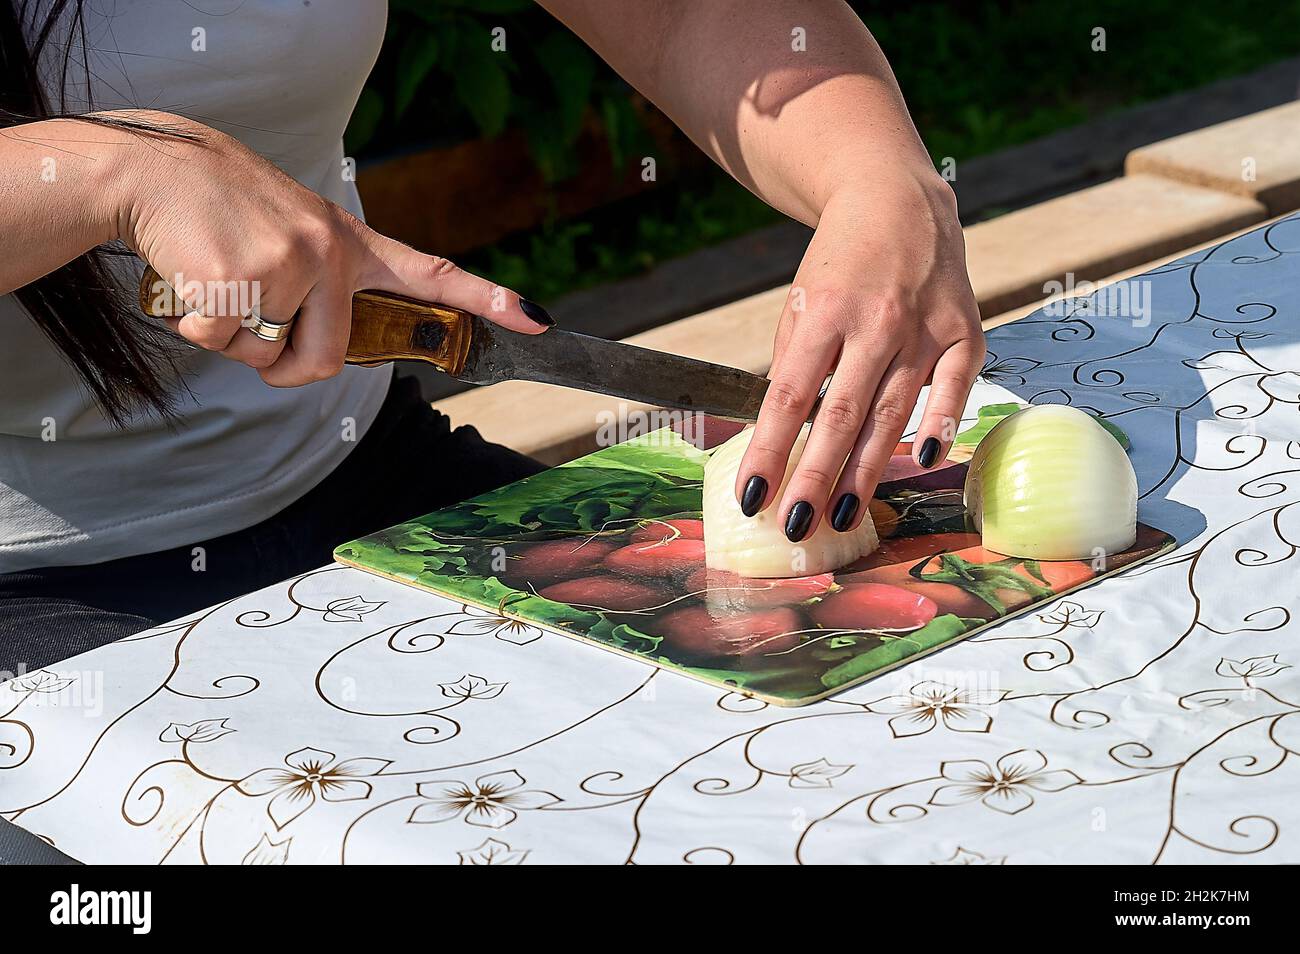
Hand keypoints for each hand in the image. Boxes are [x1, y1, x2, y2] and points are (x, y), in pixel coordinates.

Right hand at [117, 112, 552, 385]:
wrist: (158, 168)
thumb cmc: (224, 210)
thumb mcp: (293, 234)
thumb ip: (322, 289)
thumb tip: (314, 360)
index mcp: (350, 245)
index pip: (433, 273)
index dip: (486, 300)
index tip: (535, 319)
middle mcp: (330, 253)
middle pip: (329, 362)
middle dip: (285, 367)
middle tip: (253, 322)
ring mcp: (290, 263)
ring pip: (266, 356)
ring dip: (233, 338)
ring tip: (219, 275)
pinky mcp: (241, 276)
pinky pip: (222, 341)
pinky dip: (198, 325)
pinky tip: (193, 272)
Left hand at [734, 169, 985, 539]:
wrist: (898, 199)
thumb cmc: (839, 265)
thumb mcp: (802, 303)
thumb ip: (795, 364)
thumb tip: (780, 434)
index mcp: (824, 313)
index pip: (789, 397)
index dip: (770, 451)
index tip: (752, 497)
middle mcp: (875, 322)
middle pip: (840, 415)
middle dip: (815, 477)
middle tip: (796, 527)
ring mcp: (924, 328)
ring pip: (892, 414)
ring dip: (867, 472)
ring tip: (842, 517)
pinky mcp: (966, 332)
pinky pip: (954, 389)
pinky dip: (942, 424)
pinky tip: (924, 462)